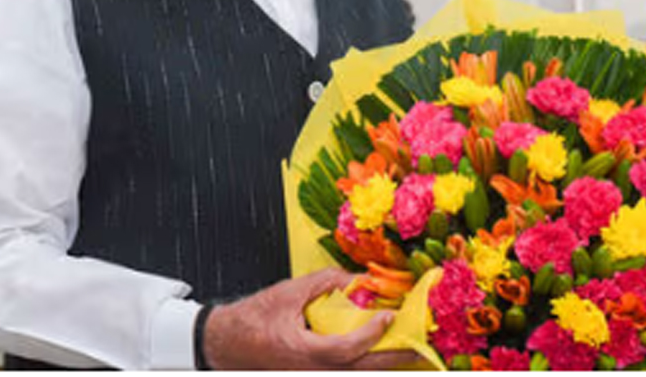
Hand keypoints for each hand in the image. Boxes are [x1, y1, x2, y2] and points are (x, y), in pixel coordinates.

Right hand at [202, 267, 416, 369]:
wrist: (225, 342)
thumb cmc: (252, 319)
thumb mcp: (290, 292)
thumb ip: (327, 283)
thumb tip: (360, 279)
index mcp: (302, 352)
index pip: (346, 349)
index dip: (371, 335)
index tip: (390, 316)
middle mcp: (310, 371)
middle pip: (361, 371)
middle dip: (394, 359)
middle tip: (420, 346)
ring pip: (356, 375)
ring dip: (384, 364)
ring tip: (410, 350)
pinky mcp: (312, 375)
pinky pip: (346, 373)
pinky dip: (366, 365)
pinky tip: (382, 355)